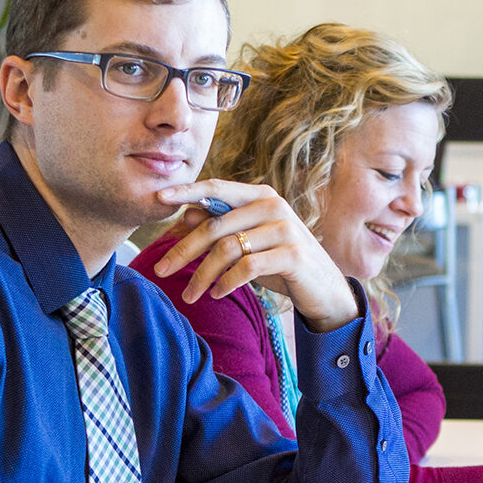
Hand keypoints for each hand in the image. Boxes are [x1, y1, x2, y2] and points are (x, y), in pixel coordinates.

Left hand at [150, 180, 360, 331]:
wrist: (324, 289)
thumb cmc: (281, 263)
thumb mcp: (248, 244)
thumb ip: (221, 226)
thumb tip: (187, 213)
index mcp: (261, 196)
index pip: (217, 187)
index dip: (186, 191)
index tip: (158, 197)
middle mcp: (274, 206)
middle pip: (215, 225)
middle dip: (183, 250)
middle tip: (161, 270)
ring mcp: (285, 229)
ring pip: (227, 249)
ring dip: (202, 275)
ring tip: (191, 295)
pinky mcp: (293, 255)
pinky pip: (247, 267)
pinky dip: (227, 282)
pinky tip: (218, 293)